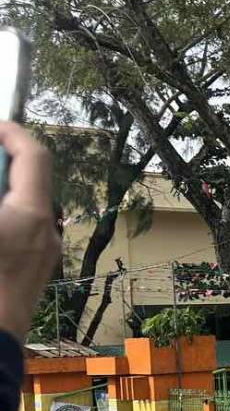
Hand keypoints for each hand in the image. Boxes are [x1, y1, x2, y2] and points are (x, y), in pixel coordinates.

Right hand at [0, 123, 60, 342]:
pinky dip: (2, 221)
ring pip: (21, 210)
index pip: (33, 156)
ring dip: (0, 196)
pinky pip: (18, 235)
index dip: (10, 133)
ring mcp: (42, 258)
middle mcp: (44, 234)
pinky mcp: (32, 278)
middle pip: (26, 182)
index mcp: (27, 215)